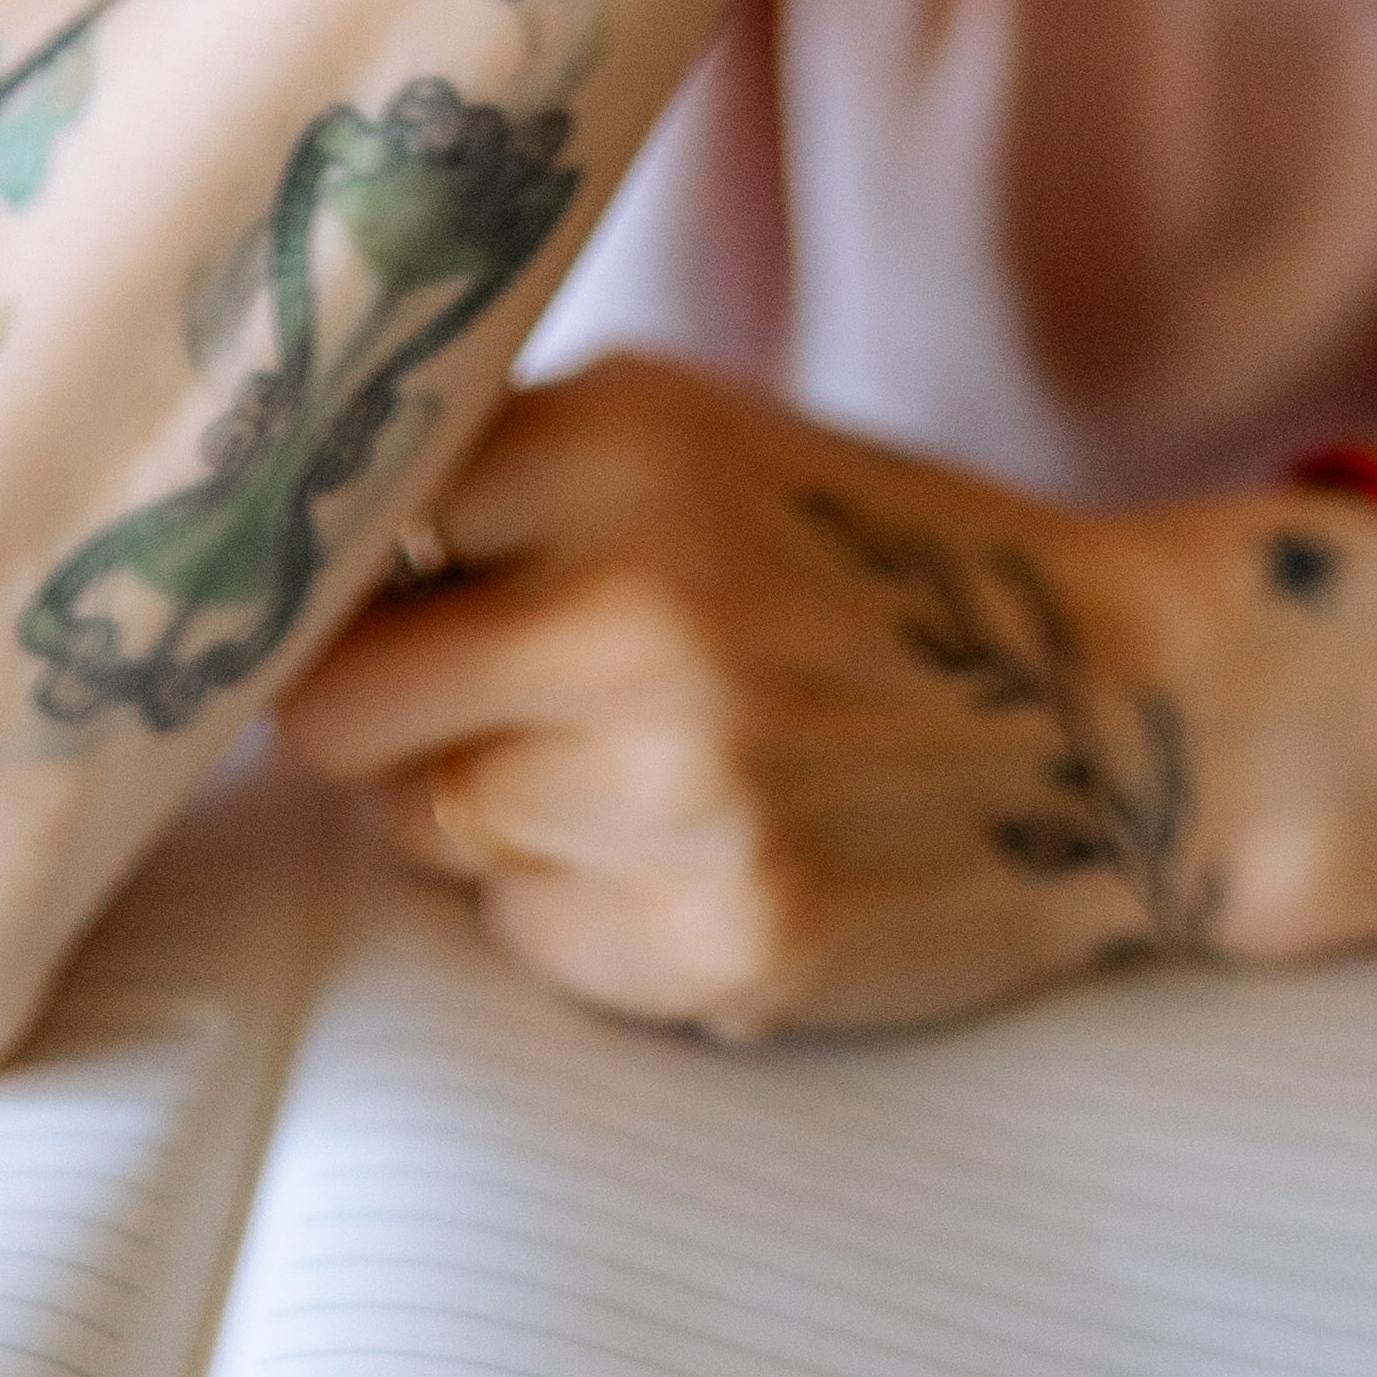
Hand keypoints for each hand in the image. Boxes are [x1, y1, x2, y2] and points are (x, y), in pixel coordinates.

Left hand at [270, 352, 1376, 1038]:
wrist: (1117, 706)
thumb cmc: (866, 561)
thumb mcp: (699, 439)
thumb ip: (502, 473)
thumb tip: (259, 552)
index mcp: (624, 438)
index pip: (333, 524)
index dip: (316, 571)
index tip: (308, 597)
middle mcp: (640, 603)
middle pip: (333, 703)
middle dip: (382, 712)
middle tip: (474, 699)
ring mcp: (682, 784)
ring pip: (422, 829)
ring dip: (480, 813)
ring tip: (619, 768)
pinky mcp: (721, 934)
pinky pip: (523, 938)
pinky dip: (572, 908)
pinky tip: (683, 850)